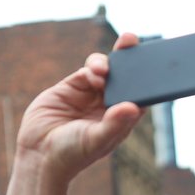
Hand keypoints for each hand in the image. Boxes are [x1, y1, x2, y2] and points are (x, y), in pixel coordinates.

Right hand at [15, 38, 143, 181]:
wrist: (38, 154)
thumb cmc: (71, 155)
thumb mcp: (95, 140)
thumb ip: (114, 124)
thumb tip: (133, 107)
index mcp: (121, 120)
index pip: (140, 96)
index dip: (147, 80)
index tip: (155, 65)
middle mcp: (108, 105)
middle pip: (126, 77)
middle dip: (130, 59)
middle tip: (131, 40)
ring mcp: (91, 94)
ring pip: (107, 70)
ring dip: (109, 62)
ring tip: (105, 68)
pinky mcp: (72, 86)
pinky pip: (88, 70)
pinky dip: (93, 67)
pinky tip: (94, 73)